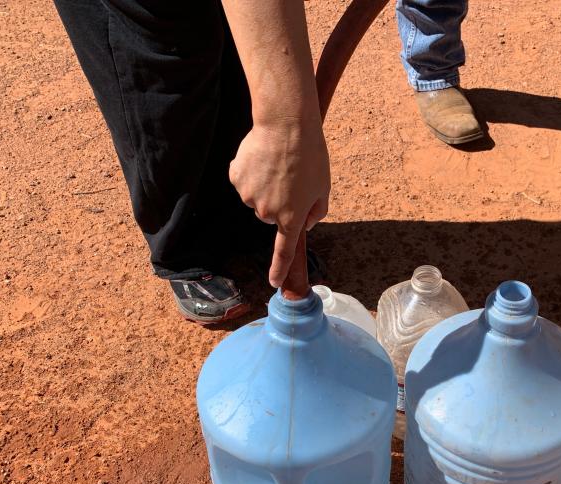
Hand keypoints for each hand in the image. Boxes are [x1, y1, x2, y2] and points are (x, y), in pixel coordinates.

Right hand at [229, 115, 329, 287]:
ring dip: (264, 185)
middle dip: (278, 201)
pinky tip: (261, 157)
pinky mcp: (236, 178)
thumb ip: (317, 211)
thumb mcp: (324, 186)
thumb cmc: (311, 155)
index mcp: (292, 218)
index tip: (273, 282)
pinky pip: (243, 180)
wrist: (286, 124)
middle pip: (270, 215)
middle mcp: (268, 213)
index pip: (284, 251)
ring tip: (276, 163)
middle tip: (289, 177)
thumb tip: (306, 224)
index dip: (278, 269)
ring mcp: (249, 196)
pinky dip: (250, 172)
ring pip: (255, 198)